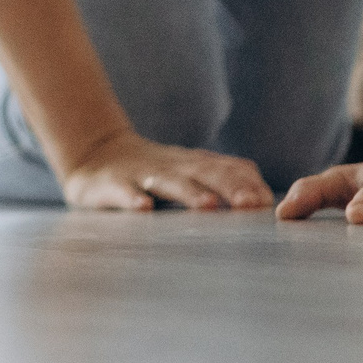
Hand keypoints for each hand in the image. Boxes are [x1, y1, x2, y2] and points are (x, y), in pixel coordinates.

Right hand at [60, 130, 273, 211]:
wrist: (95, 154)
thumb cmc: (154, 172)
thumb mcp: (191, 171)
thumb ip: (225, 178)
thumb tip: (264, 198)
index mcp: (193, 164)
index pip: (226, 168)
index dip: (246, 184)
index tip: (266, 202)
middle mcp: (172, 166)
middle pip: (204, 173)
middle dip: (228, 187)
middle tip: (248, 205)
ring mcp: (141, 174)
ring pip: (168, 182)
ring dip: (188, 192)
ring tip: (207, 206)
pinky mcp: (112, 184)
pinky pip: (122, 191)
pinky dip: (132, 198)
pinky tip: (143, 208)